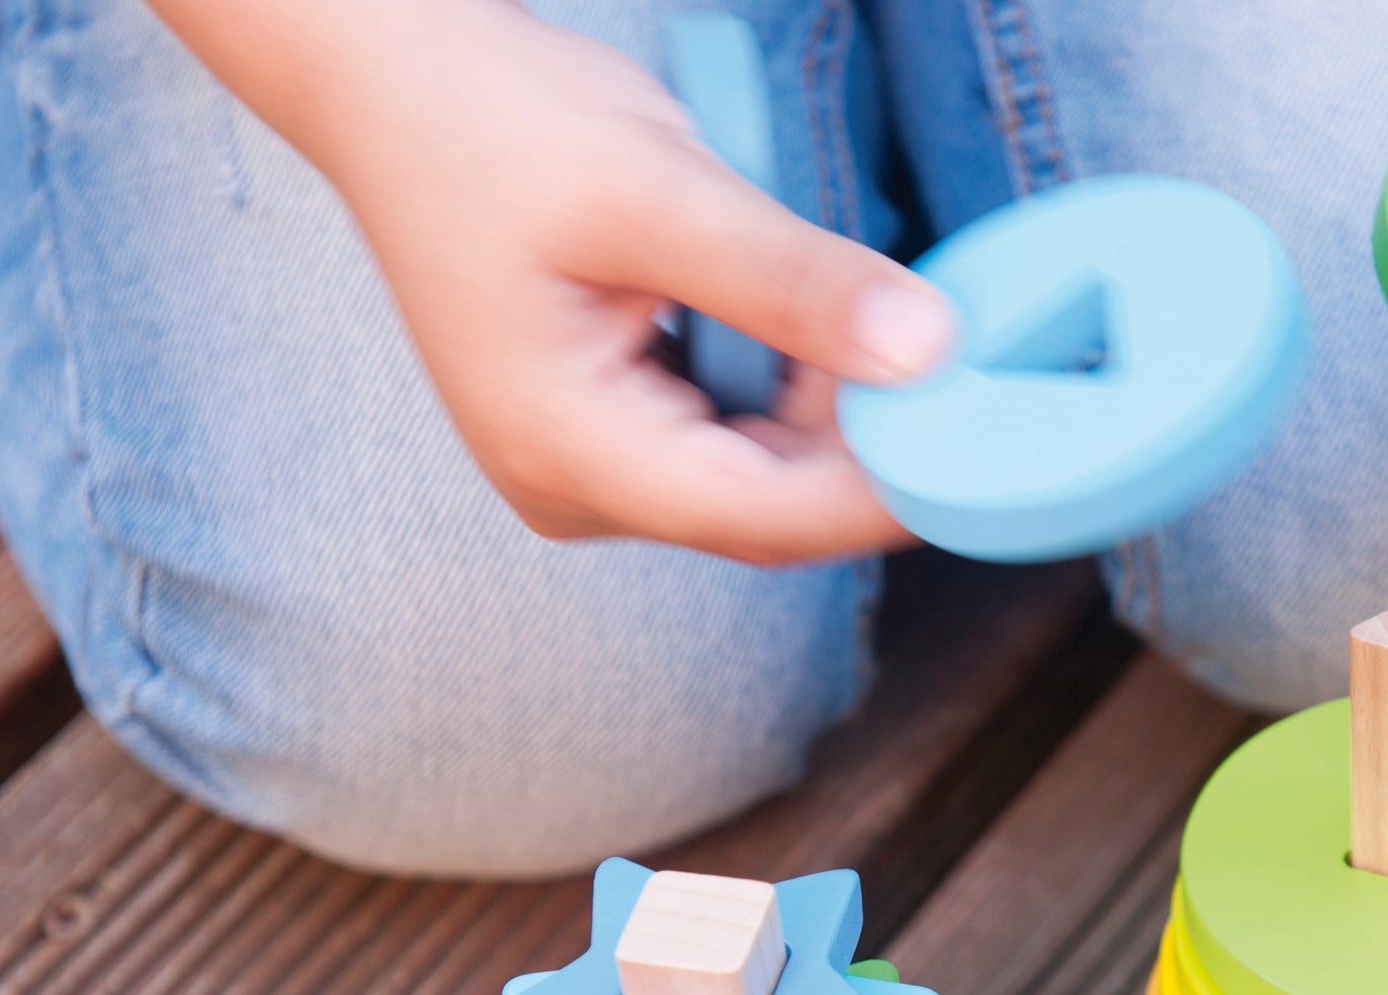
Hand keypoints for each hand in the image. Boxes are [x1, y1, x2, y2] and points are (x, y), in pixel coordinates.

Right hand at [164, 0, 953, 562]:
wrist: (396, 83)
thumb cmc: (495, 122)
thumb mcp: (659, 190)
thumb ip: (793, 282)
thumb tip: (928, 349)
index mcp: (570, 452)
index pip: (765, 517)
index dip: (887, 493)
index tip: (992, 446)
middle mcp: (576, 488)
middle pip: (770, 510)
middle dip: (874, 451)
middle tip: (978, 375)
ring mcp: (591, 468)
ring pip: (763, 478)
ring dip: (841, 416)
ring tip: (909, 336)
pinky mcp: (613, 431)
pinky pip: (736, 440)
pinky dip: (799, 393)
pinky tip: (838, 331)